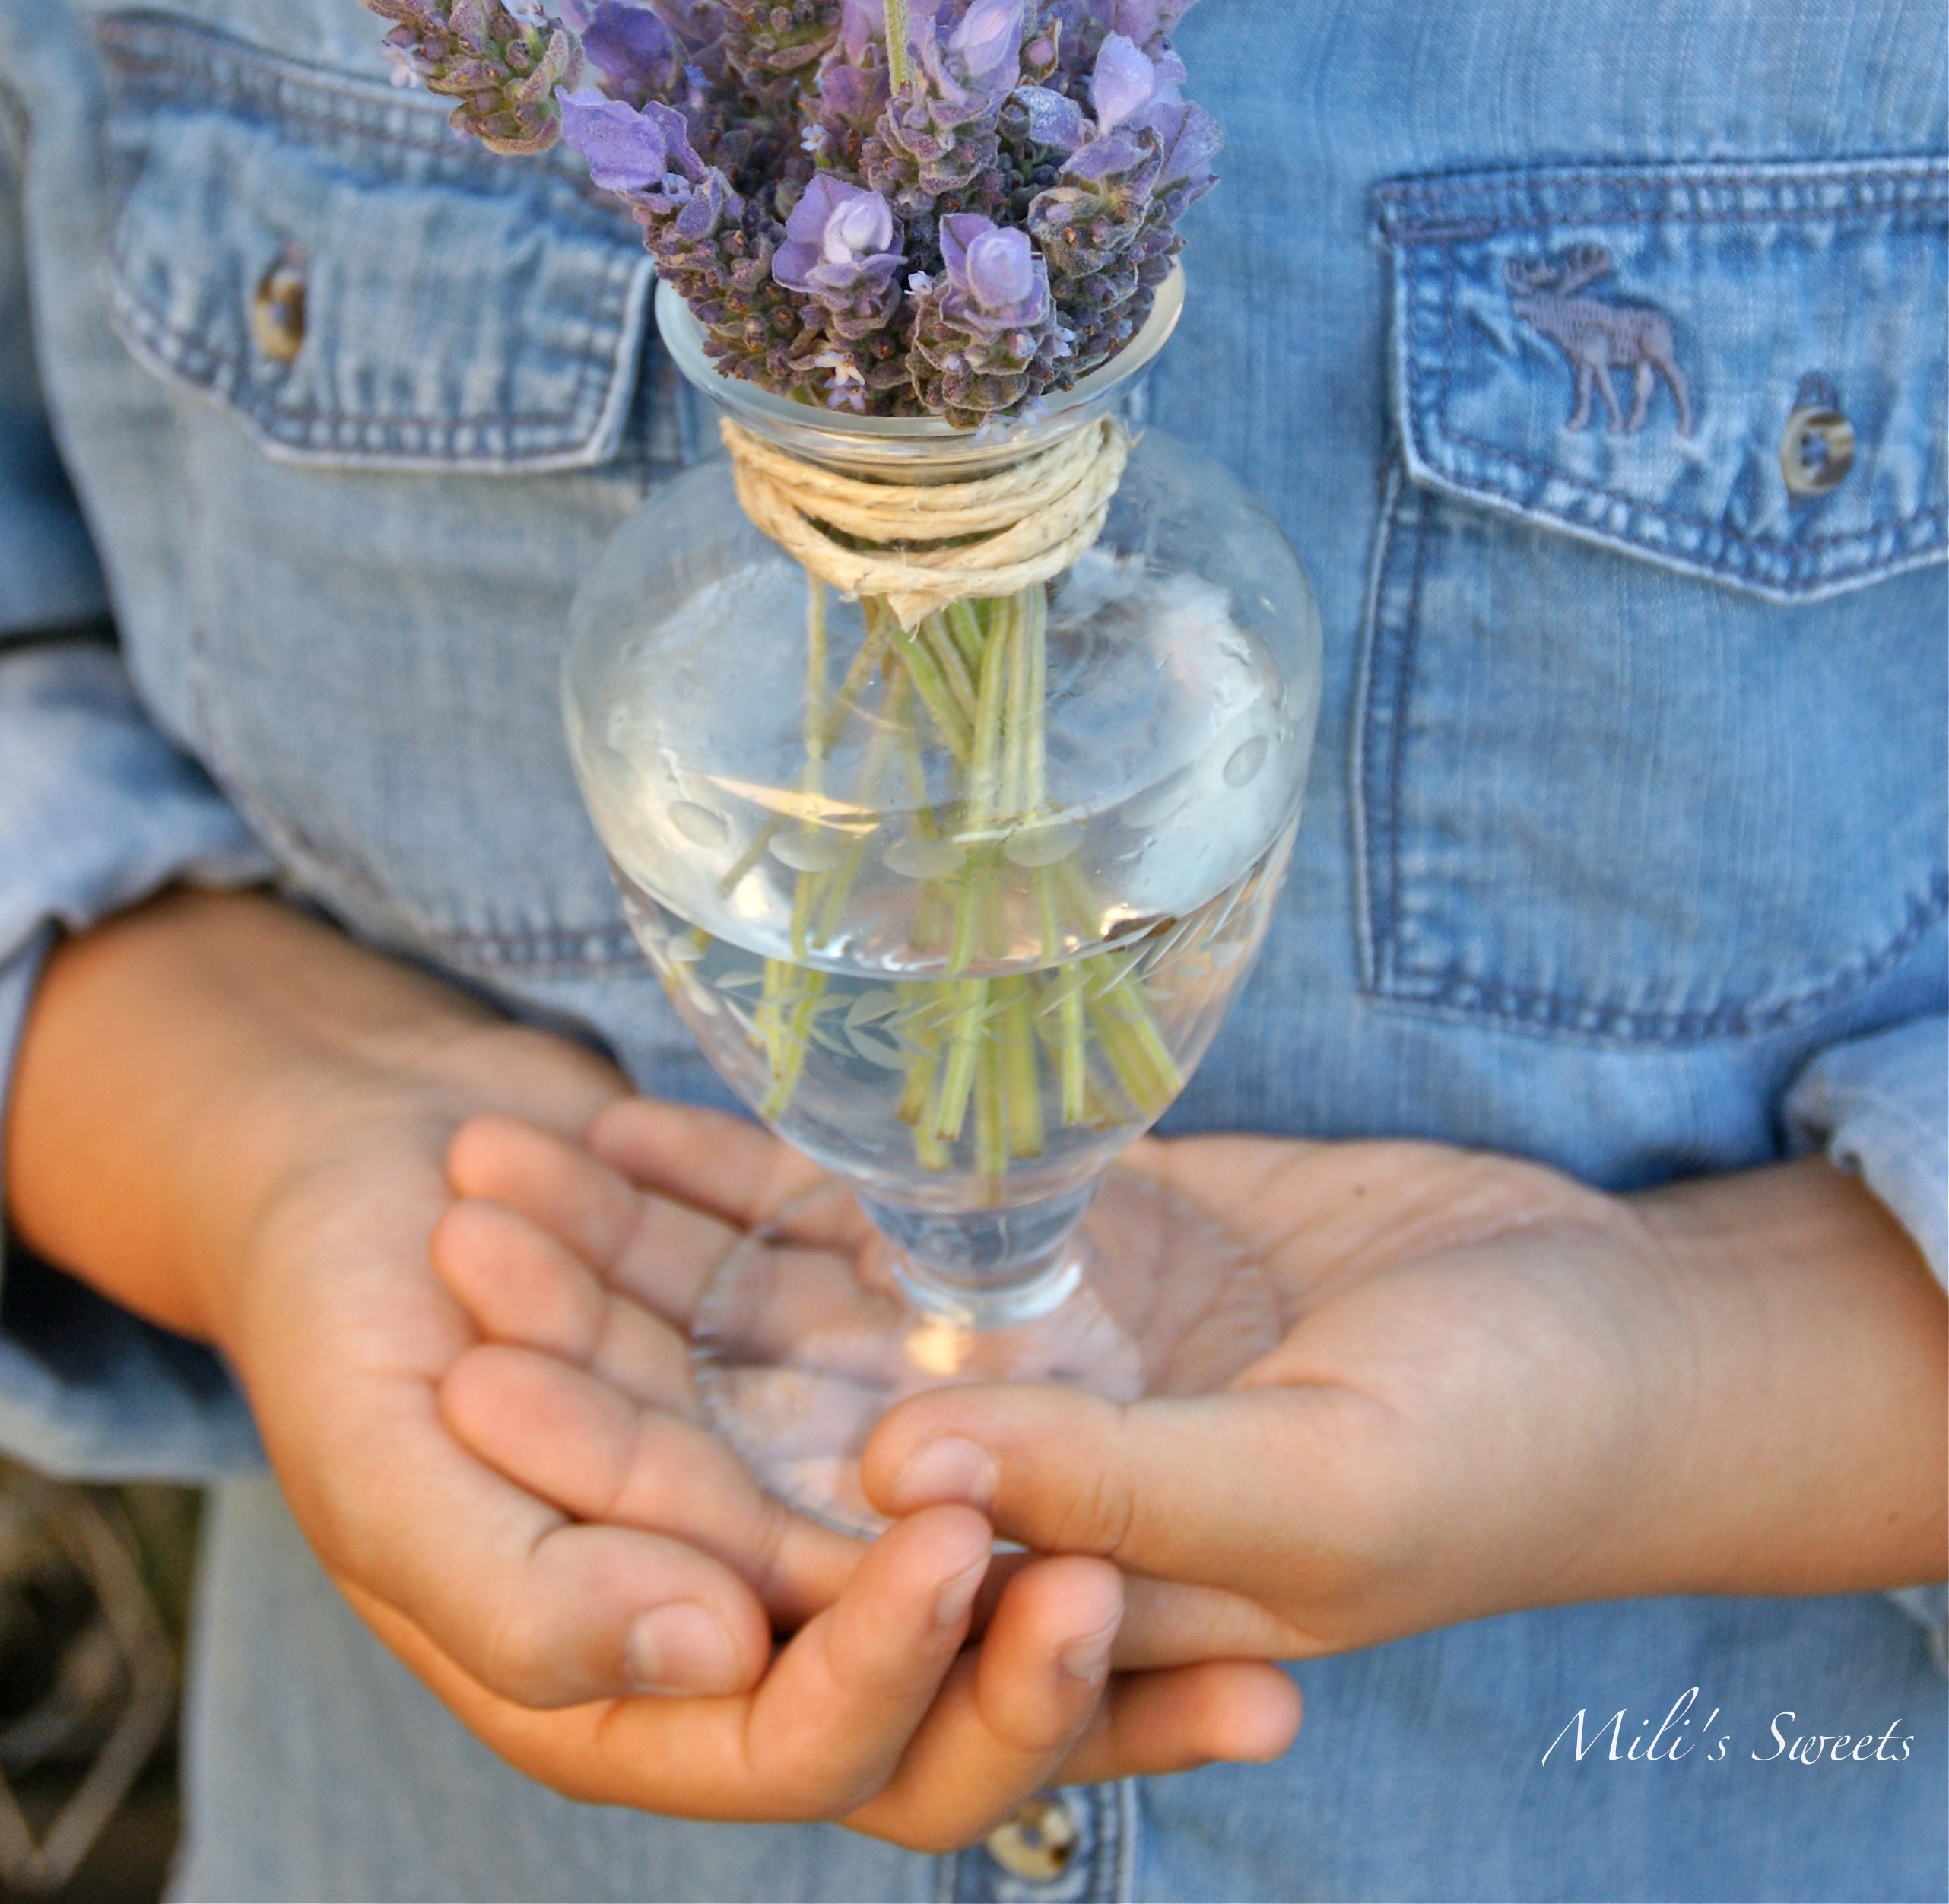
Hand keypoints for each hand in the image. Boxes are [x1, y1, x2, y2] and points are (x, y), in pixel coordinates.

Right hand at [9, 895, 1293, 1846]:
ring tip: (1269, 1576)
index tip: (967, 1557)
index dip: (891, 1677)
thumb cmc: (335, 1324)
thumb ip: (524, 1598)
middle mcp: (720, 1611)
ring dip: (1099, 1581)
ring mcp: (788, 1498)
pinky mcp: (829, 1388)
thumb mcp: (385, 1472)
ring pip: (967, 1574)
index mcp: (608, 1682)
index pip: (790, 1741)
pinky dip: (1037, 1418)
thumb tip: (707, 1665)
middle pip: (920, 1699)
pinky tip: (1182, 1410)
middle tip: (1174, 1614)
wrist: (359, 1150)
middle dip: (1044, 1676)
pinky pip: (955, 1425)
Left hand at [468, 1100, 1944, 1673]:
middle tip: (450, 1231)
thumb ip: (1111, 1482)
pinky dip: (770, 1173)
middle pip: (751, 1435)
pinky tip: (643, 1114)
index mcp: (1040, 1595)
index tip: (475, 1383)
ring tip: (500, 1155)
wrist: (1615, 1333)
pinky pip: (881, 1219)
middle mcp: (1005, 1490)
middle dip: (598, 1348)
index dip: (625, 1489)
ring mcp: (1025, 1363)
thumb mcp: (1318, 1482)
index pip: (786, 1566)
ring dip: (650, 1248)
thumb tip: (897, 1476)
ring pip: (793, 1319)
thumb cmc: (1505, 1443)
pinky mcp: (1062, 1251)